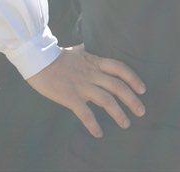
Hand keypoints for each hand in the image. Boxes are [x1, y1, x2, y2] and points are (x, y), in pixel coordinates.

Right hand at [26, 44, 145, 137]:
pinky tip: (98, 133)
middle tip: (142, 111)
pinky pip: (85, 113)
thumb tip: (86, 46)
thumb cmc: (55, 56)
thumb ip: (85, 51)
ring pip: (106, 100)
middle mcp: (92, 74)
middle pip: (118, 86)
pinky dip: (93, 124)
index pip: (120, 68)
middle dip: (132, 100)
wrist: (37, 60)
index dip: (134, 78)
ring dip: (118, 114)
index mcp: (95, 62)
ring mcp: (82, 85)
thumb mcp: (76, 50)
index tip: (143, 89)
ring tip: (126, 124)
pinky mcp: (69, 97)